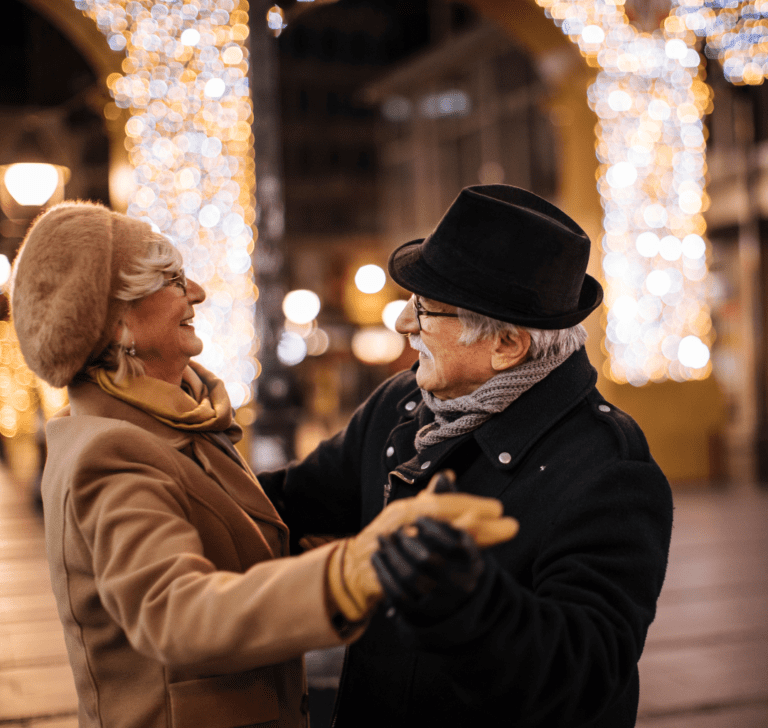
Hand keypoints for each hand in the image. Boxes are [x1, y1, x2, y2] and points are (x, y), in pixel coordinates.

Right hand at [326, 472, 517, 621]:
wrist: (354, 569)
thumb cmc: (388, 539)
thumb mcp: (407, 515)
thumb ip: (429, 498)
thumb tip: (450, 476)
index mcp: (408, 510)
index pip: (444, 503)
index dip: (473, 506)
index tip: (500, 509)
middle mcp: (402, 524)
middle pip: (445, 520)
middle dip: (480, 522)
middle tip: (510, 525)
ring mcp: (398, 547)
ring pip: (437, 542)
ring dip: (468, 540)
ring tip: (495, 536)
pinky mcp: (395, 570)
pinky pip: (424, 568)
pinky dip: (446, 563)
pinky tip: (467, 563)